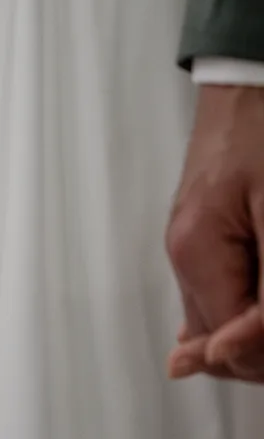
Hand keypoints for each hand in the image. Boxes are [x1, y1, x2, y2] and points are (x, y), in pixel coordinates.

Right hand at [166, 85, 263, 380]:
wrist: (252, 82)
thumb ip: (263, 295)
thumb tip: (223, 356)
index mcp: (194, 254)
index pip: (230, 343)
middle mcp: (182, 256)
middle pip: (221, 341)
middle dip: (261, 341)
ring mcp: (190, 246)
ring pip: (222, 321)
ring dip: (259, 324)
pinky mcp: (204, 235)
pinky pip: (221, 293)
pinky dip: (249, 305)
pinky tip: (258, 308)